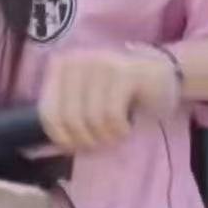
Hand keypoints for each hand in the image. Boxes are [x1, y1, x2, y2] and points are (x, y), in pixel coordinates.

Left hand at [37, 47, 181, 151]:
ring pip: (91, 118)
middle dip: (86, 140)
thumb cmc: (117, 93)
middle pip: (69, 118)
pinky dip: (119, 130)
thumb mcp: (85, 99)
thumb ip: (66, 114)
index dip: (62, 138)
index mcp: (60, 66)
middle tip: (101, 144)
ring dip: (105, 137)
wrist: (159, 75)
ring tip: (115, 135)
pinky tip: (126, 127)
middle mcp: (76, 60)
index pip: (48, 113)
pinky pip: (112, 115)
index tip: (78, 147)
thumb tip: (52, 147)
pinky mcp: (124, 72)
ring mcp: (100, 63)